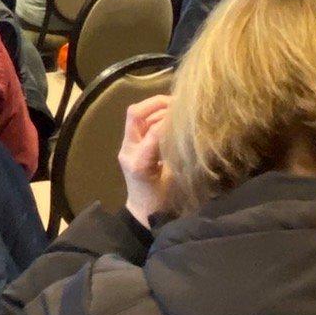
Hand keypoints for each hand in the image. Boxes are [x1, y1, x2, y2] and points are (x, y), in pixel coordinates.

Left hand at [116, 95, 172, 228]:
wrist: (144, 212)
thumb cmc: (161, 201)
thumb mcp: (172, 180)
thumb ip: (175, 155)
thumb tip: (184, 131)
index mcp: (139, 161)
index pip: (150, 131)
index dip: (167, 120)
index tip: (185, 115)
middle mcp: (129, 149)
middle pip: (135, 114)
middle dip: (157, 104)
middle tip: (180, 103)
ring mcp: (129, 147)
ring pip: (139, 116)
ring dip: (158, 108)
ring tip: (180, 107)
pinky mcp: (133, 146)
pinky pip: (142, 123)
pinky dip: (157, 116)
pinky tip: (174, 117)